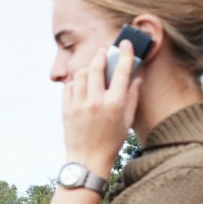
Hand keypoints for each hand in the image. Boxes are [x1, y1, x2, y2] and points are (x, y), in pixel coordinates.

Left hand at [62, 39, 141, 177]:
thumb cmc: (111, 142)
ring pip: (81, 74)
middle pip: (97, 67)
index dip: (125, 54)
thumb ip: (132, 97)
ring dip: (88, 69)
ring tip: (92, 71)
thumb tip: (136, 78)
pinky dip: (76, 83)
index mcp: (115, 103)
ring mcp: (79, 105)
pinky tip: (81, 86)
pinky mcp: (66, 110)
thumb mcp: (127, 121)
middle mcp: (96, 101)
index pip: (121, 71)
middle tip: (104, 52)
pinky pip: (69, 87)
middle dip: (102, 55)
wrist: (87, 160)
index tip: (125, 43)